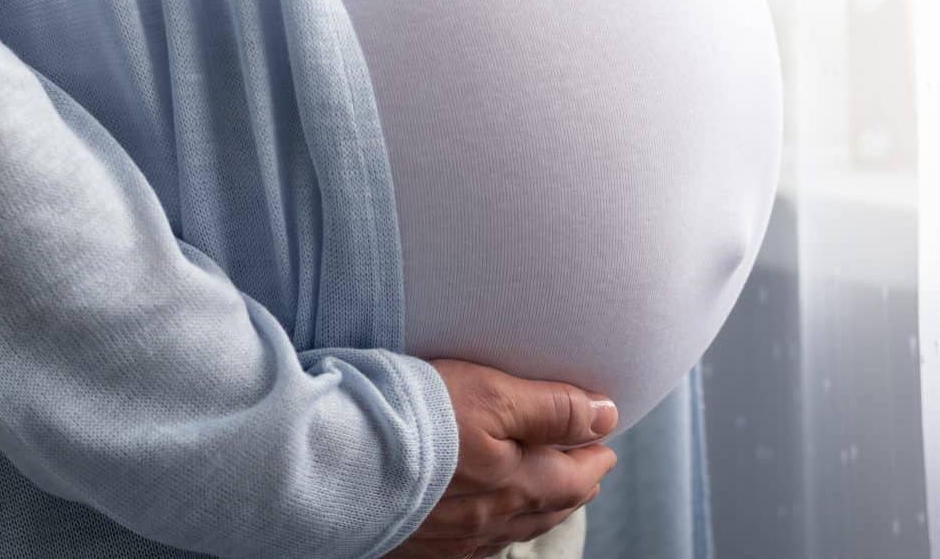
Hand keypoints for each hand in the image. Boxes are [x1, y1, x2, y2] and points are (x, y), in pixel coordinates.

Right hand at [385, 358, 618, 558]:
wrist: (333, 462)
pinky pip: (471, 544)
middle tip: (586, 470)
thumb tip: (606, 415)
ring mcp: (453, 540)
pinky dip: (493, 527)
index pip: (575, 477)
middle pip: (547, 508)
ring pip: (511, 528)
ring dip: (537, 508)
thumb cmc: (415, 420)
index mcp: (518, 485)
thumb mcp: (494, 395)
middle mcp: (491, 522)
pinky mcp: (417, 546)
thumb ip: (553, 408)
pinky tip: (486, 521)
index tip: (604, 444)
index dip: (594, 457)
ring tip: (548, 493)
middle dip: (572, 486)